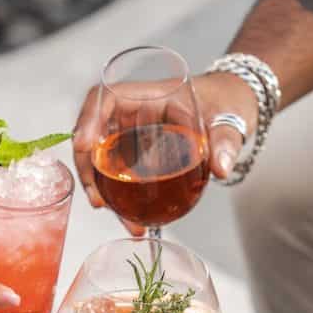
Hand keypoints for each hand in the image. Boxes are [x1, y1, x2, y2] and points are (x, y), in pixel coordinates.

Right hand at [72, 72, 257, 234]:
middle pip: (94, 136)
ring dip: (101, 189)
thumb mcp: (226, 118)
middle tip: (98, 199)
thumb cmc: (222, 102)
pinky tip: (129, 218)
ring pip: (102, 159)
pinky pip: (118, 173)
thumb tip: (221, 167)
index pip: (104, 98)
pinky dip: (119, 196)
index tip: (84, 144)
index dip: (88, 119)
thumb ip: (224, 140)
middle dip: (89, 169)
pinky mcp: (135, 155)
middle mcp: (131, 114)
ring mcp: (130, 135)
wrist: (228, 111)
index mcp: (146, 94)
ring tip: (116, 216)